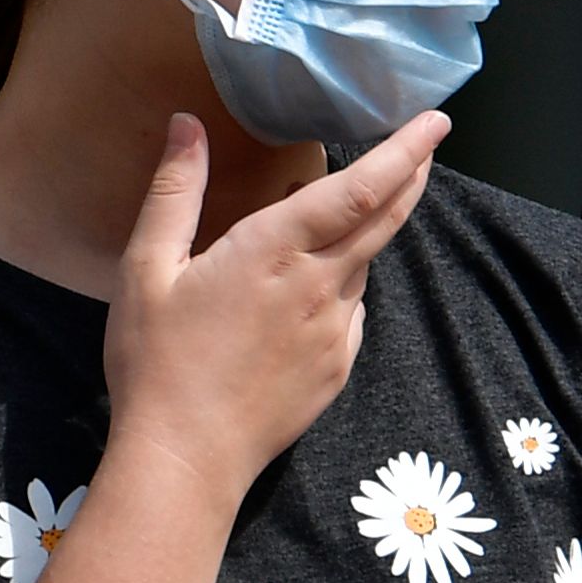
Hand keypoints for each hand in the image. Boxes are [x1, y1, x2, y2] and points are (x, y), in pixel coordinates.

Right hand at [100, 111, 443, 503]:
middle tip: (427, 144)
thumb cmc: (157, 363)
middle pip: (384, 220)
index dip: (403, 151)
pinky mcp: (337, 368)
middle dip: (411, 176)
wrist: (185, 460)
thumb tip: (188, 125)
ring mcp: (335, 331)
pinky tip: (307, 295)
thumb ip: (175, 191)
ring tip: (329, 222)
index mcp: (275, 250)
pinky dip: (341, 287)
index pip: (360, 188)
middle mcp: (319, 286)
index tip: (435, 122)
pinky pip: (351, 312)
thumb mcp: (147, 269)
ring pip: (362, 265)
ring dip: (360, 234)